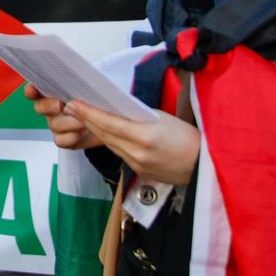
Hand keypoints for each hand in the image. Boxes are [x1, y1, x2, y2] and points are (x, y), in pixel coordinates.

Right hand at [25, 83, 100, 150]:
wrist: (107, 122)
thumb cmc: (98, 100)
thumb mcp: (92, 86)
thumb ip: (83, 79)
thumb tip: (83, 75)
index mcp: (53, 91)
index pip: (35, 89)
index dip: (31, 89)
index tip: (33, 90)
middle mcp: (51, 107)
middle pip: (39, 107)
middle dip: (49, 105)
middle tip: (60, 105)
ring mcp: (56, 124)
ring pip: (53, 124)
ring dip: (69, 122)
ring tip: (84, 119)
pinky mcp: (63, 139)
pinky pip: (61, 140)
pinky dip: (72, 137)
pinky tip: (84, 132)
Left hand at [67, 101, 200, 185]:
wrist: (204, 167)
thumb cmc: (188, 137)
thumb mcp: (163, 118)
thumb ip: (137, 116)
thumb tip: (117, 112)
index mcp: (144, 136)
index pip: (109, 123)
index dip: (88, 113)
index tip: (73, 103)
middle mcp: (137, 153)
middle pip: (104, 134)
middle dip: (86, 120)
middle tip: (71, 106)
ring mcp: (136, 164)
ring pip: (109, 144)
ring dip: (96, 130)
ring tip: (83, 117)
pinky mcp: (138, 172)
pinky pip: (119, 153)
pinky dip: (110, 141)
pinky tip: (104, 133)